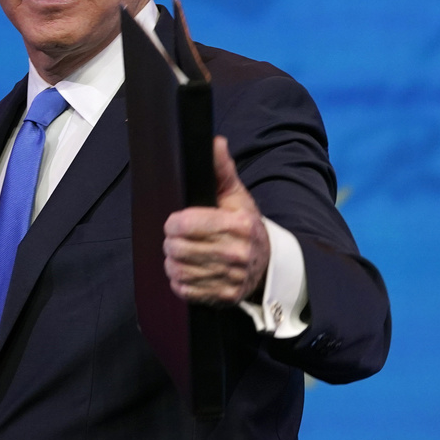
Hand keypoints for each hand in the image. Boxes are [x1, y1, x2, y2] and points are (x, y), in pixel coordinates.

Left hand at [162, 136, 270, 305]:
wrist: (268, 264)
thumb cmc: (245, 225)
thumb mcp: (236, 196)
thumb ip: (221, 170)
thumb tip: (214, 142)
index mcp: (238, 225)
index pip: (184, 224)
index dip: (174, 222)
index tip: (177, 221)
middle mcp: (236, 254)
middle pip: (177, 248)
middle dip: (171, 241)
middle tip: (177, 238)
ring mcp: (230, 278)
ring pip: (177, 270)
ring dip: (173, 261)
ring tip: (181, 253)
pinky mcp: (224, 297)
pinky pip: (184, 290)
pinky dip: (180, 281)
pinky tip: (188, 270)